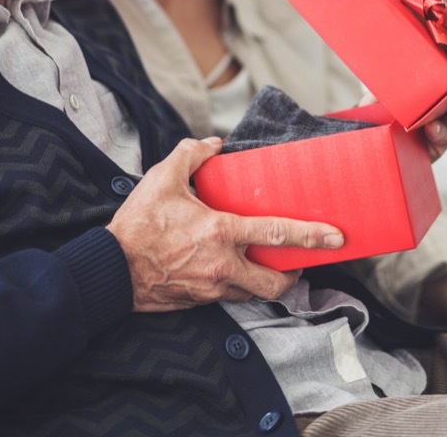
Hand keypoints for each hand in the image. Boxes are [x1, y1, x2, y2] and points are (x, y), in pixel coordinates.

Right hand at [106, 137, 344, 311]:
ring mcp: (211, 288)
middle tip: (300, 261)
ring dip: (265, 281)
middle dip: (294, 274)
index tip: (335, 238)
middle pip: (276, 281)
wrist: (110, 269)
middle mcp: (222, 265)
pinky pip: (230, 297)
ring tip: (266, 264)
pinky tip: (231, 270)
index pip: (277, 234)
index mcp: (219, 232)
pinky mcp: (200, 301)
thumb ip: (191, 155)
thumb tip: (214, 145)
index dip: (311, 236)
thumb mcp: (161, 178)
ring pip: (254, 293)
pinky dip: (238, 286)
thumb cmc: (136, 225)